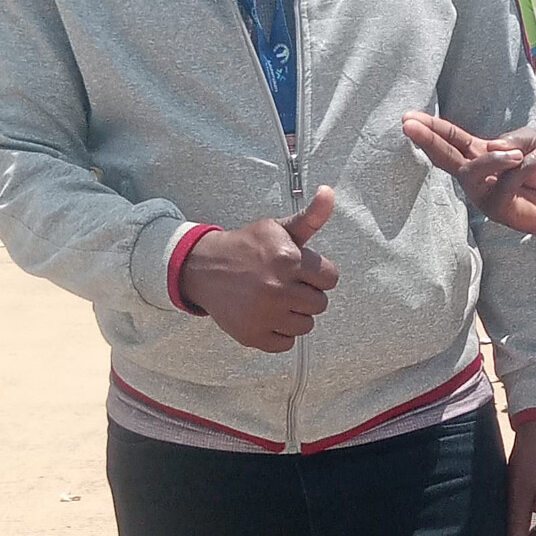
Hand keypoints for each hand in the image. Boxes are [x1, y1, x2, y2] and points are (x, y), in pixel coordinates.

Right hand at [180, 186, 337, 352]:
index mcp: (288, 260)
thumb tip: (329, 192)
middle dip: (307, 293)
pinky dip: (280, 333)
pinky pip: (286, 343)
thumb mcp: (279, 228)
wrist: (205, 268)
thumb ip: (311, 216)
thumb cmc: (247, 247)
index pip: (331, 279)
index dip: (319, 274)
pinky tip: (268, 316)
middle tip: (288, 285)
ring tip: (278, 300)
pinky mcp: (253, 335)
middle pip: (320, 304)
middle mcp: (278, 289)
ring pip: (306, 326)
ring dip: (295, 314)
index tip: (304, 271)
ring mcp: (265, 315)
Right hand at [402, 111, 535, 239]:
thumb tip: (493, 146)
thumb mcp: (531, 142)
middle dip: (427, 139)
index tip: (408, 117)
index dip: (431, 127)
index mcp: (477, 153)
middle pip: (444, 155)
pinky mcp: (496, 209)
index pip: (451, 138)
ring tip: (518, 156)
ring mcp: (481, 194)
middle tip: (409, 126)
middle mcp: (473, 174)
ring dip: (493, 160)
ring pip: (472, 173)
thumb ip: (513, 138)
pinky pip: (504, 185)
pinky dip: (524, 170)